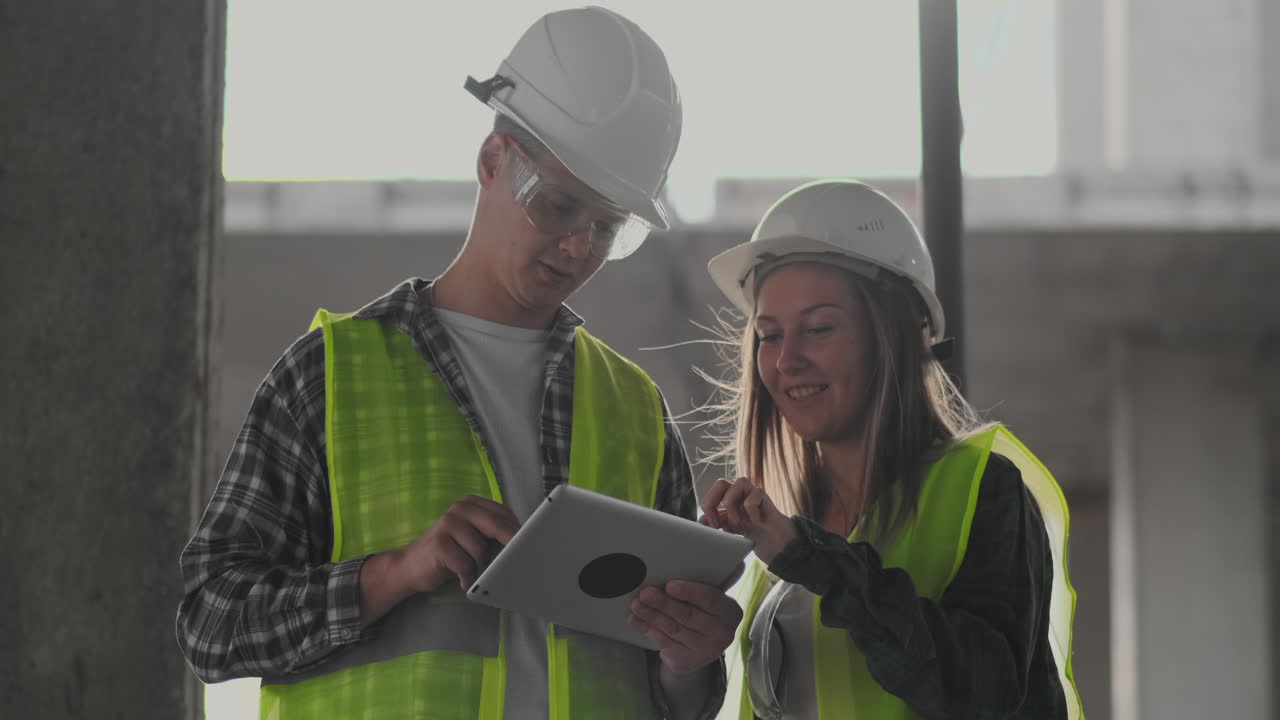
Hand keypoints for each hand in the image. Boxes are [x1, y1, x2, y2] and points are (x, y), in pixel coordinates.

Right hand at [393, 494, 519, 592]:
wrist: (410, 566)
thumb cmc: (449, 553)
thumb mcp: (472, 537)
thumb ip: (492, 533)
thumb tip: (523, 543)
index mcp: (471, 503)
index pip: (503, 513)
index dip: (518, 530)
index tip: (530, 545)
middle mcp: (459, 509)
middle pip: (496, 525)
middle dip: (510, 545)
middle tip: (519, 561)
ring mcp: (447, 524)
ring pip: (480, 548)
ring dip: (480, 566)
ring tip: (471, 571)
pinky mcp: (439, 543)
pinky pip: (466, 563)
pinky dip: (467, 577)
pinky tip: (463, 580)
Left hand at [628, 580, 742, 674]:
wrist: (701, 646)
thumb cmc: (704, 611)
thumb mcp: (712, 596)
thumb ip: (719, 579)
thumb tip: (737, 564)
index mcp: (731, 612)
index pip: (710, 600)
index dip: (689, 592)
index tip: (670, 585)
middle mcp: (722, 634)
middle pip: (688, 615)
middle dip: (664, 603)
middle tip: (645, 592)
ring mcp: (704, 650)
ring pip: (673, 629)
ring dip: (651, 615)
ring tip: (636, 604)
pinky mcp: (687, 661)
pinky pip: (663, 642)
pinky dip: (647, 629)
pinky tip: (635, 619)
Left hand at [699, 477, 795, 564]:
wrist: (776, 544)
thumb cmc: (754, 534)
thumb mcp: (730, 530)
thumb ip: (717, 523)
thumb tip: (700, 520)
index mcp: (729, 499)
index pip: (712, 493)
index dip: (707, 507)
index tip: (712, 526)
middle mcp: (740, 493)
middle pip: (721, 482)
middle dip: (714, 500)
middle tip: (717, 522)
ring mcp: (753, 494)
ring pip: (739, 482)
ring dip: (733, 504)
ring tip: (737, 522)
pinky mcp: (767, 498)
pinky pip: (756, 493)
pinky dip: (752, 510)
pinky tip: (756, 522)